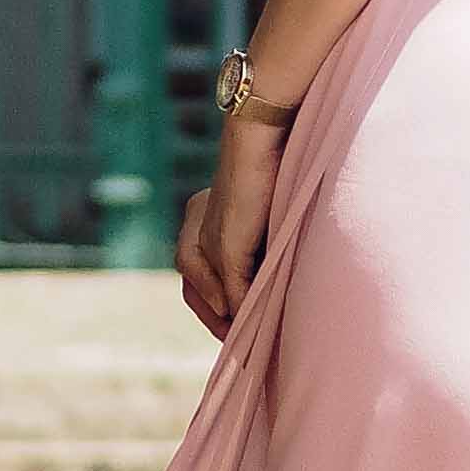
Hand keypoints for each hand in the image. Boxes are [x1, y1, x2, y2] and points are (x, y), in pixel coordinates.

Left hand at [175, 109, 289, 337]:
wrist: (269, 129)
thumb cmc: (278, 156)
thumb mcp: (266, 206)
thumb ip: (261, 236)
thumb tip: (268, 274)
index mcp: (205, 211)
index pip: (196, 269)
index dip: (211, 301)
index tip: (234, 323)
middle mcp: (198, 222)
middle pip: (191, 285)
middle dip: (211, 317)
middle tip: (235, 341)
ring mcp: (209, 233)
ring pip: (204, 290)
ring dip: (223, 317)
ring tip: (242, 335)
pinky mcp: (226, 242)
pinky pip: (230, 287)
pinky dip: (241, 307)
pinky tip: (254, 320)